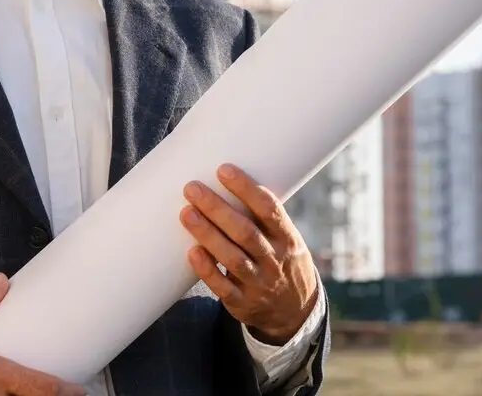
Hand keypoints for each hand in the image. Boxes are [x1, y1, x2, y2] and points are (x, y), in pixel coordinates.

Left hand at [179, 164, 320, 344]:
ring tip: (186, 212)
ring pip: (232, 258)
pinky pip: (223, 287)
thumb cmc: (281, 260)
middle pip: (245, 232)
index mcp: (287, 238)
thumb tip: (224, 180)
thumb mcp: (285, 239)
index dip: (246, 188)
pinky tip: (191, 252)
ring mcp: (259, 283)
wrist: (295, 311)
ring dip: (207, 234)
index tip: (223, 169)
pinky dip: (207, 269)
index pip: (269, 209)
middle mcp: (275, 260)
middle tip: (192, 188)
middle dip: (217, 208)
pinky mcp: (243, 303)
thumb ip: (261, 217)